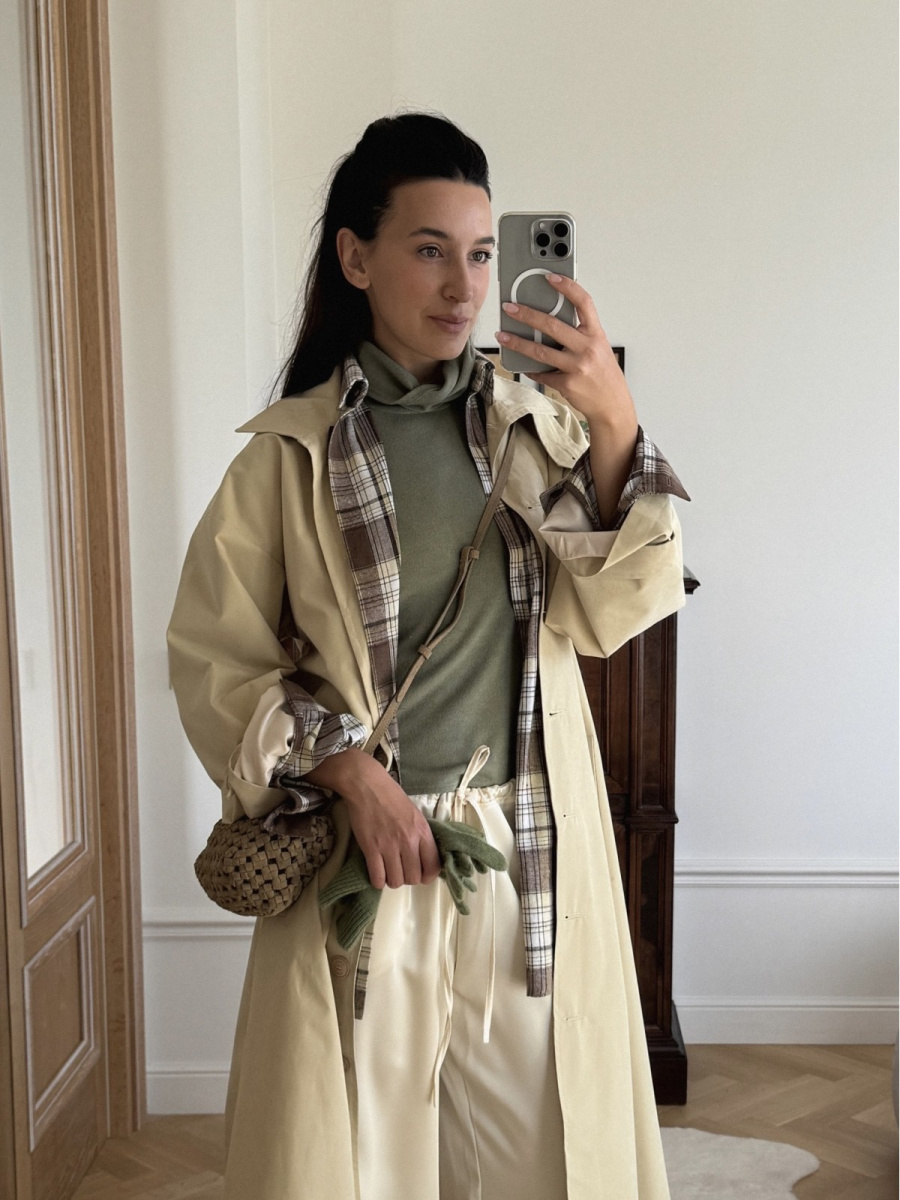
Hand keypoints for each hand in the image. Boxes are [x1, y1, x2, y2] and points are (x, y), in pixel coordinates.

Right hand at [302, 749, 440, 889]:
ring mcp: (389, 845)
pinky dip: (377, 881)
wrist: (366, 784)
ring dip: (391, 880)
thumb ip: (420, 834)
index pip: (433, 866)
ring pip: (395, 881)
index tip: (420, 873)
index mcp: (422, 831)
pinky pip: (377, 878)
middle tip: (400, 870)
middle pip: (413, 878)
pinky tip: (376, 873)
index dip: (427, 875)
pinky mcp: (370, 848)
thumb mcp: (414, 813)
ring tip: (387, 871)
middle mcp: (408, 840)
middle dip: (407, 878)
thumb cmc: (390, 796)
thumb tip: (424, 856)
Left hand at [495, 274, 636, 434]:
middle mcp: (587, 348)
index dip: (567, 287)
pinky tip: (522, 364)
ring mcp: (577, 367)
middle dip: (527, 315)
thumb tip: (549, 322)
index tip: (550, 277)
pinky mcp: (567, 384)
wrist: (612, 404)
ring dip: (517, 343)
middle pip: (552, 326)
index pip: (583, 303)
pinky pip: (542, 374)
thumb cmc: (603, 373)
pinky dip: (530, 369)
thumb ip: (579, 334)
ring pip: (540, 351)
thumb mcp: (598, 347)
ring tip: (502, 336)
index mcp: (595, 334)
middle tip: (510, 308)